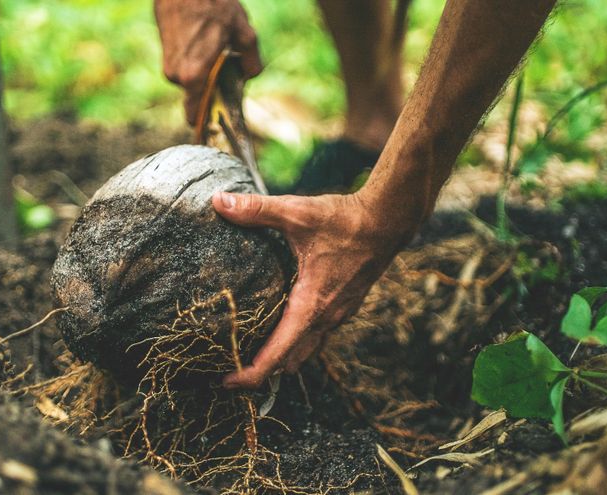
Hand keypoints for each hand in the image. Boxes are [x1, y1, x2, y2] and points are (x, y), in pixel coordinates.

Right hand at [154, 0, 262, 124]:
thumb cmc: (213, 6)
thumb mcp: (244, 32)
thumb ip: (251, 61)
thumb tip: (249, 75)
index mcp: (195, 77)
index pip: (195, 116)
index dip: (207, 121)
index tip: (218, 122)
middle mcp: (177, 77)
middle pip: (197, 98)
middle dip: (212, 90)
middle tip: (227, 73)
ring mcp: (168, 66)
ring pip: (191, 82)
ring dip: (203, 75)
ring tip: (215, 51)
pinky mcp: (165, 56)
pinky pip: (184, 70)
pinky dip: (195, 64)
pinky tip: (204, 44)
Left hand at [212, 190, 417, 388]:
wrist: (388, 221)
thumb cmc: (344, 221)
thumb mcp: (296, 213)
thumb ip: (256, 210)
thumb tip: (218, 202)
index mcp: (311, 305)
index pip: (277, 354)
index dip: (251, 374)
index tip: (225, 382)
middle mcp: (326, 317)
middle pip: (289, 360)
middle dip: (262, 371)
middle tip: (229, 370)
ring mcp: (338, 314)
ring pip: (306, 349)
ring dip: (282, 358)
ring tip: (252, 356)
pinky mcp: (344, 306)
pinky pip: (318, 335)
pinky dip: (298, 341)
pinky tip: (284, 327)